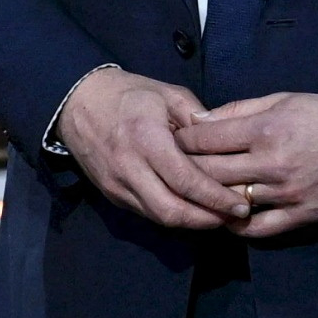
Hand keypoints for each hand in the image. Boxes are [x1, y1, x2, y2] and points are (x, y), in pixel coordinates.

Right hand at [54, 66, 247, 233]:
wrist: (77, 103)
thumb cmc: (128, 94)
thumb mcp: (168, 94)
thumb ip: (199, 119)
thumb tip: (226, 143)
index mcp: (146, 139)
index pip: (185, 180)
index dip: (215, 198)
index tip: (241, 204)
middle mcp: (129, 168)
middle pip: (171, 211)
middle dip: (207, 220)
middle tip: (234, 217)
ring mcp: (117, 185)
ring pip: (159, 218)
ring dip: (191, 222)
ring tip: (218, 217)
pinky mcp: (112, 194)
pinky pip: (147, 213)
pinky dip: (172, 215)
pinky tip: (192, 210)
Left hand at [175, 93, 317, 238]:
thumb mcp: (284, 99)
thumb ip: (239, 110)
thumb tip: (200, 121)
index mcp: (266, 128)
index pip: (206, 139)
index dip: (182, 141)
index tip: (170, 143)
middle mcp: (272, 162)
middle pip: (209, 172)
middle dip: (184, 170)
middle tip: (170, 171)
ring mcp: (286, 193)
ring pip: (230, 201)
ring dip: (207, 200)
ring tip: (192, 195)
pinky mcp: (302, 215)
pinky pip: (259, 229)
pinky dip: (237, 227)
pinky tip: (224, 219)